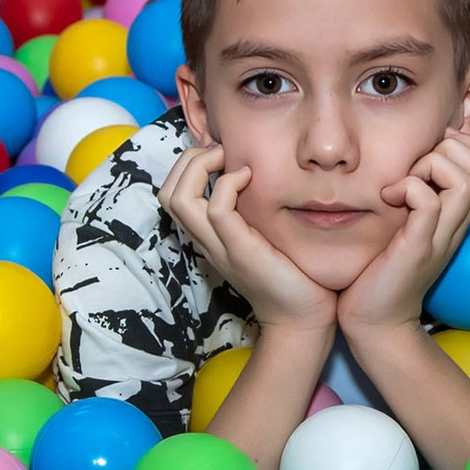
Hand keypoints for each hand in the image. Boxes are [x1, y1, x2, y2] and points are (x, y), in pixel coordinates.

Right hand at [158, 144, 336, 333]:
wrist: (303, 318)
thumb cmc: (292, 274)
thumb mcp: (265, 234)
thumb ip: (254, 211)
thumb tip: (259, 174)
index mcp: (209, 236)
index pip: (171, 195)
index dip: (186, 165)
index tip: (220, 154)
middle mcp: (207, 241)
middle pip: (166, 193)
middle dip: (186, 160)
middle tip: (219, 151)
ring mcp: (220, 247)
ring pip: (179, 199)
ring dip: (199, 166)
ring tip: (227, 158)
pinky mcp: (240, 251)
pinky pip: (217, 210)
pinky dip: (228, 184)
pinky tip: (250, 178)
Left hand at [338, 130, 469, 335]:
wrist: (375, 322)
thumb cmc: (382, 270)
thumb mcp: (405, 225)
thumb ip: (415, 197)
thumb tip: (410, 161)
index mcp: (456, 219)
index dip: (461, 148)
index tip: (424, 157)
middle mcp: (456, 226)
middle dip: (449, 152)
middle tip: (414, 169)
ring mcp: (440, 238)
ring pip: (466, 182)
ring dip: (431, 167)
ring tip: (403, 184)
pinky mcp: (418, 248)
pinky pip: (429, 203)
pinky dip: (409, 188)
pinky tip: (388, 198)